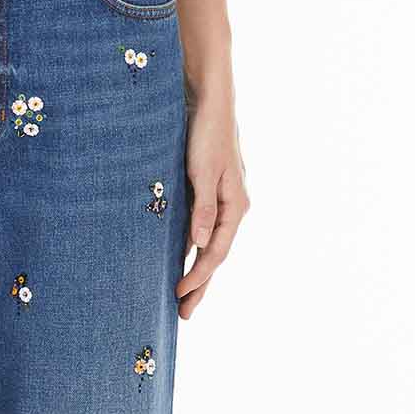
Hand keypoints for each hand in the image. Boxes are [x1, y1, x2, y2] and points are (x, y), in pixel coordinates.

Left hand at [176, 96, 248, 319]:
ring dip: (195, 271)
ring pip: (208, 245)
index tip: (178, 295)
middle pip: (215, 255)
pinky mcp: (208, 193)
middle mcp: (232, 207)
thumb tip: (199, 245)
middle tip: (183, 315)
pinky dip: (191, 249)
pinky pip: (201, 230)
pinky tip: (179, 260)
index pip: (215, 252)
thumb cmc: (207, 131)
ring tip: (181, 297)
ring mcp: (221, 201)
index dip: (198, 276)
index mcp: (236, 205)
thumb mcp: (204, 171)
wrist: (209, 99)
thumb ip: (203, 208)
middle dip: (200, 285)